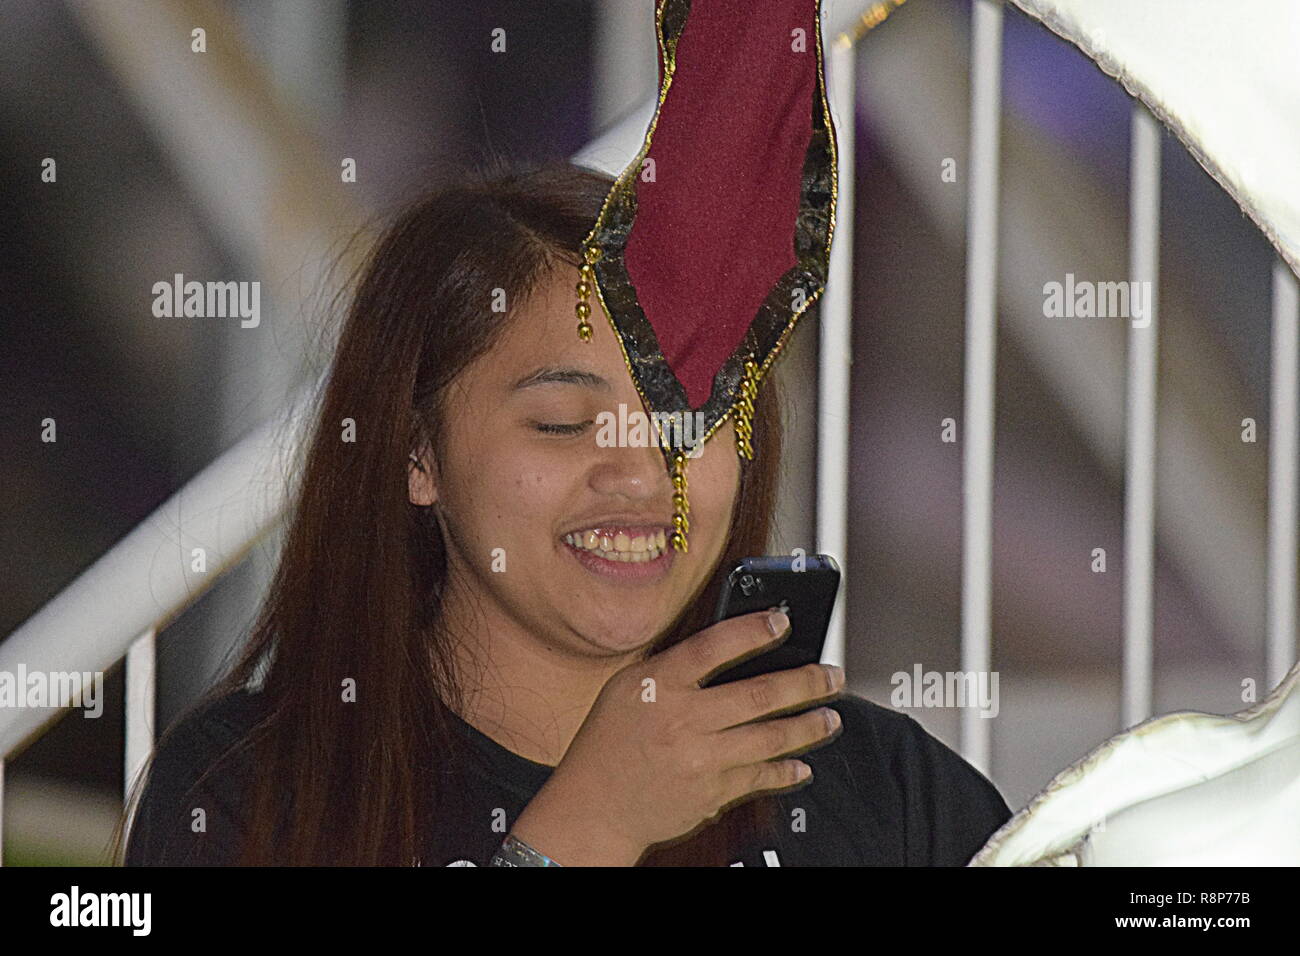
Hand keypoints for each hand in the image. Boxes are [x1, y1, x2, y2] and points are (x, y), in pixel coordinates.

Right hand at [511, 609, 845, 864]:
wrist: (594, 806)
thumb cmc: (610, 741)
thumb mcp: (628, 687)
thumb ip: (675, 667)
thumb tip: (734, 645)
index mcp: (657, 685)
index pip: (713, 648)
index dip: (752, 631)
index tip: (782, 622)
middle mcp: (681, 720)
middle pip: (757, 695)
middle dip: (805, 683)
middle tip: (831, 675)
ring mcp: (699, 761)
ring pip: (769, 738)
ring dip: (808, 727)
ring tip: (831, 717)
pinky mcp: (711, 795)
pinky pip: (760, 777)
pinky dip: (786, 770)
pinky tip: (803, 763)